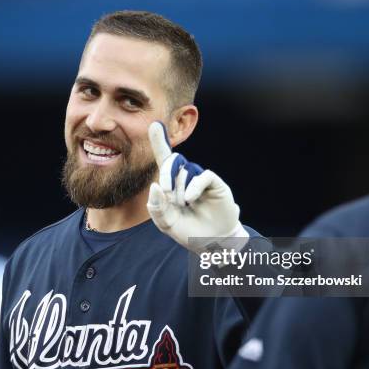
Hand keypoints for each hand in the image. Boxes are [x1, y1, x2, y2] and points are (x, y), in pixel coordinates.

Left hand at [146, 121, 248, 253]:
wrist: (211, 244)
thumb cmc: (188, 231)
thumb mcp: (166, 223)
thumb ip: (157, 207)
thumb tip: (155, 186)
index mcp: (171, 184)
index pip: (164, 159)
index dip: (159, 142)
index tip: (154, 124)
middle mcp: (185, 178)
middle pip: (173, 160)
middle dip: (166, 173)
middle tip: (166, 191)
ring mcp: (200, 180)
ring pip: (186, 170)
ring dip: (180, 189)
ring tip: (185, 205)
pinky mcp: (214, 184)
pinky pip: (202, 176)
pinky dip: (193, 187)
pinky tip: (190, 199)